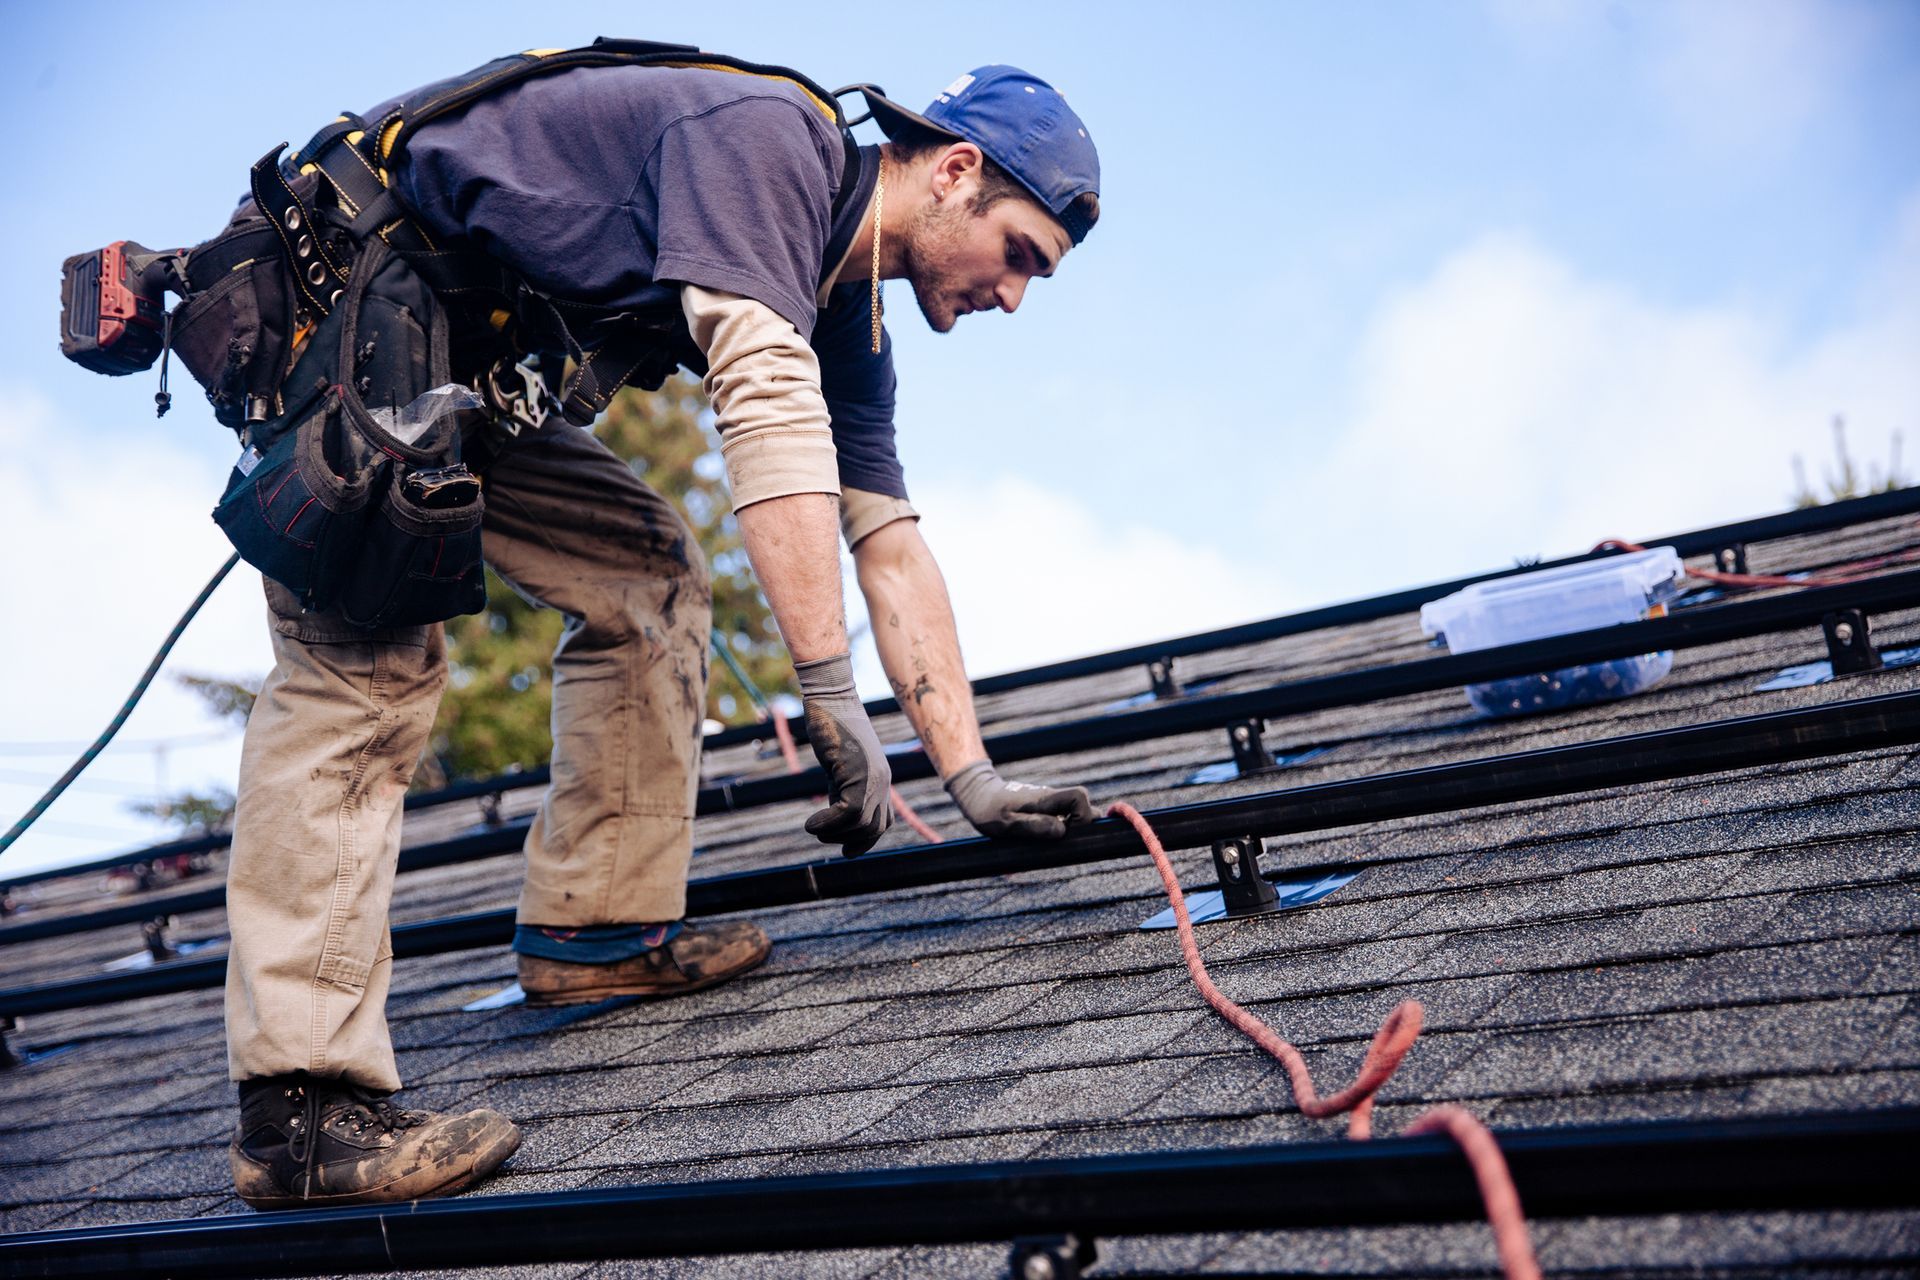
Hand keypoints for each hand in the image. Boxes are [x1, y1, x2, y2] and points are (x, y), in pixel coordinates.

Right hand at [794, 653, 891, 856]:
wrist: (830, 698)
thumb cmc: (832, 726)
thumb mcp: (840, 765)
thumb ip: (842, 787)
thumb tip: (836, 815)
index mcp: (880, 779)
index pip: (883, 822)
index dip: (866, 840)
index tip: (846, 850)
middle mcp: (882, 781)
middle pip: (875, 828)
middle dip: (850, 842)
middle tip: (823, 836)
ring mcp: (872, 777)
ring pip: (861, 824)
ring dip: (834, 833)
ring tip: (813, 828)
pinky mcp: (857, 773)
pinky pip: (848, 813)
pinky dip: (826, 824)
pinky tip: (809, 824)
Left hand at [945, 761, 1094, 838]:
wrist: (977, 795)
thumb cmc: (988, 810)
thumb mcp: (1007, 822)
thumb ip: (1034, 826)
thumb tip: (1061, 831)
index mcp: (1045, 799)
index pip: (1080, 796)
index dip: (1085, 815)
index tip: (1071, 833)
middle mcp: (1050, 799)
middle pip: (1082, 805)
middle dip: (1082, 826)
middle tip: (1063, 843)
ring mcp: (1048, 803)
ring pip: (1073, 813)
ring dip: (1070, 830)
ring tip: (1052, 845)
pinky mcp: (1043, 810)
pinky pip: (1061, 818)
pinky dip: (1060, 830)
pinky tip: (1044, 842)